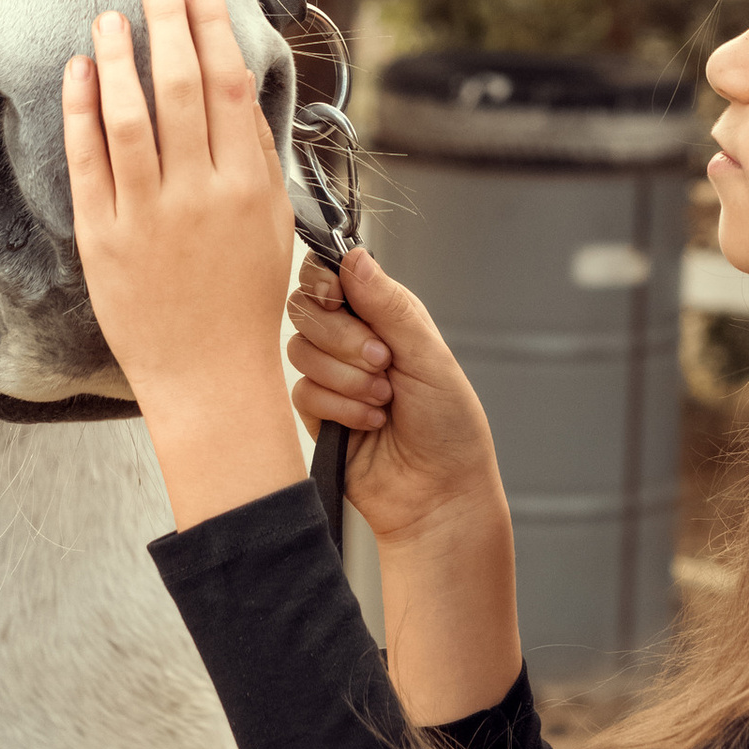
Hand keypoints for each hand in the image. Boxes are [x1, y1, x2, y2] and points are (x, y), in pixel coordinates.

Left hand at [63, 0, 300, 521]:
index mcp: (246, 187)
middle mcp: (198, 197)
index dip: (214, 29)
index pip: (229, 87)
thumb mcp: (271, 222)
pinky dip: (80, 112)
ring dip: (117, 58)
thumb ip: (256, 153)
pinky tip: (77, 74)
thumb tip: (237, 85)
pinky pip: (87, 163)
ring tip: (109, 16)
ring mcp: (146, 218)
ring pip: (128, 118)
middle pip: (180, 89)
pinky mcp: (102, 240)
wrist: (208, 377)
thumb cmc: (243, 298)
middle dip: (167, 24)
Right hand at [285, 246, 503, 550]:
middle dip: (344, 338)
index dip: (324, 281)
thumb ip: (388, 306)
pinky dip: (340, 408)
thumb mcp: (428, 355)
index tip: (335, 295)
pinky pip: (302, 393)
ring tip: (384, 400)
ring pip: (300, 351)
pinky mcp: (317, 413)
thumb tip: (353, 256)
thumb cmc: (449, 425)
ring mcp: (332, 376)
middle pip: (306, 308)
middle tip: (383, 361)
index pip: (329, 275)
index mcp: (382, 314)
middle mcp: (352, 339)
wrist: (439, 492)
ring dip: (347, 378)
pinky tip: (370, 423)